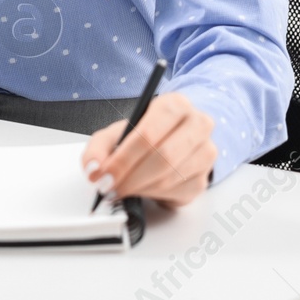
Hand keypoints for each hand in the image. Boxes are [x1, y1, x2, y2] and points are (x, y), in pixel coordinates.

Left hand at [80, 92, 215, 209]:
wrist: (171, 141)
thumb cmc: (144, 135)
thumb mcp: (115, 133)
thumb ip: (98, 149)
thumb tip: (94, 170)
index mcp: (175, 105)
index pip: (149, 133)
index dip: (124, 158)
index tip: (105, 175)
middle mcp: (197, 125)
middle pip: (163, 157)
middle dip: (130, 177)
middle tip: (109, 188)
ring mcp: (205, 152)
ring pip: (169, 178)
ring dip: (139, 188)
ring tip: (121, 188)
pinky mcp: (204, 178)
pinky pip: (176, 192)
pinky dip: (153, 195)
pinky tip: (141, 189)